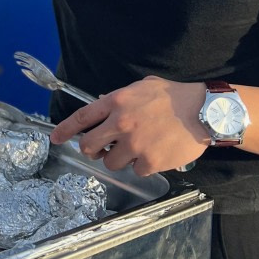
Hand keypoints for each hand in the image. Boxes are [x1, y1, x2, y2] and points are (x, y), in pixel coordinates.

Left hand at [51, 76, 208, 175]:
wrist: (203, 111)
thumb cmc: (174, 96)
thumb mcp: (143, 87)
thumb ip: (121, 98)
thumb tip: (105, 107)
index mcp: (117, 102)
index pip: (82, 117)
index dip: (65, 129)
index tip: (55, 138)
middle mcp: (121, 123)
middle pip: (89, 146)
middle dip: (92, 150)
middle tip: (101, 150)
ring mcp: (134, 144)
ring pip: (111, 162)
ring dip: (120, 159)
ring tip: (138, 148)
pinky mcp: (150, 161)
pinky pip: (136, 171)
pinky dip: (143, 165)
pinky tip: (155, 153)